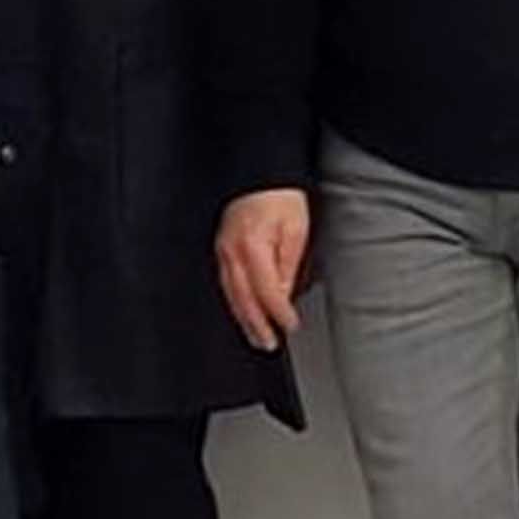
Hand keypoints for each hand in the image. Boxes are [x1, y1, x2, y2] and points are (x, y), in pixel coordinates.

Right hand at [216, 189, 311, 350]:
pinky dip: (235, 302)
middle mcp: (232, 252)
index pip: (267, 292)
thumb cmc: (281, 197)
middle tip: (268, 344)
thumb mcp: (297, 231)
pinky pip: (226, 283)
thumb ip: (290, 266)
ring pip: (231, 295)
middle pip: (243, 299)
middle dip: (256, 325)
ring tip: (255, 337)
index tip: (290, 326)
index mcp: (253, 247)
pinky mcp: (221, 249)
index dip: (279, 313)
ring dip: (244, 319)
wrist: (261, 174)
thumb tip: (285, 296)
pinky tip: (243, 312)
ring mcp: (223, 251)